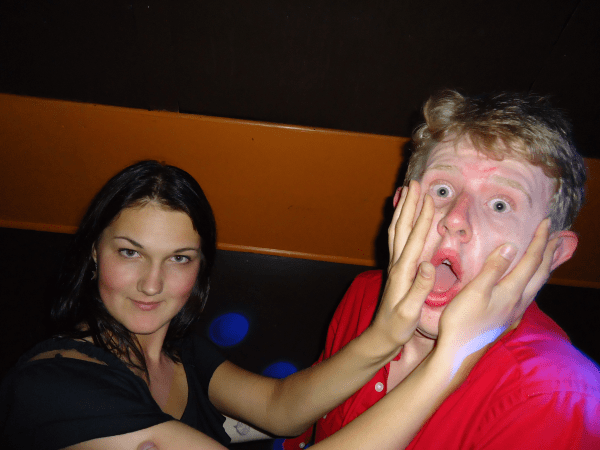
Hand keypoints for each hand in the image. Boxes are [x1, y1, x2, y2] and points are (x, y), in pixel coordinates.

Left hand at [369, 181, 436, 355]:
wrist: (381, 336)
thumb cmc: (397, 327)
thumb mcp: (410, 312)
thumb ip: (419, 288)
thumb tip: (427, 264)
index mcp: (403, 272)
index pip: (414, 240)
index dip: (422, 218)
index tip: (428, 198)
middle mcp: (396, 264)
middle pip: (402, 228)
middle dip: (409, 205)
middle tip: (414, 183)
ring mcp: (395, 265)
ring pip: (397, 231)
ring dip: (403, 210)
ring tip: (407, 192)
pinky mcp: (396, 269)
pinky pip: (397, 240)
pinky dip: (401, 224)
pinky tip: (405, 218)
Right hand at [436, 218, 555, 374]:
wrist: (459, 354)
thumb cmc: (462, 322)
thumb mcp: (474, 291)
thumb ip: (493, 268)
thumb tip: (511, 246)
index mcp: (512, 291)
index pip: (531, 260)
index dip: (539, 240)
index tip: (545, 222)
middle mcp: (519, 302)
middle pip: (540, 273)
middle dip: (548, 252)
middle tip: (555, 236)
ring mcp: (514, 312)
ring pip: (537, 285)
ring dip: (544, 267)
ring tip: (548, 255)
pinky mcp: (507, 320)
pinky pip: (529, 295)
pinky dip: (534, 281)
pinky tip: (528, 284)